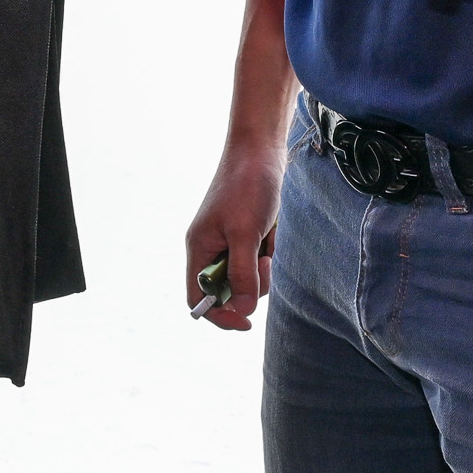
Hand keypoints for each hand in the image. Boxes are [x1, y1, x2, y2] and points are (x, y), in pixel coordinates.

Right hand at [182, 132, 279, 331]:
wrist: (262, 149)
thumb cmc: (248, 185)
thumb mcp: (245, 233)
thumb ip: (243, 273)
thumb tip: (243, 310)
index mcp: (199, 249)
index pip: (199, 298)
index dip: (219, 315)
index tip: (246, 322)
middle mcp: (211, 248)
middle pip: (228, 290)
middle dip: (251, 283)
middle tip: (265, 260)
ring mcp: (229, 241)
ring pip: (248, 276)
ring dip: (264, 266)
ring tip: (269, 240)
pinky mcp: (247, 234)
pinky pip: (259, 258)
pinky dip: (270, 250)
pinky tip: (273, 231)